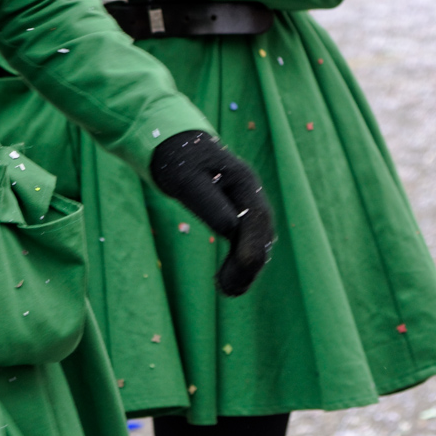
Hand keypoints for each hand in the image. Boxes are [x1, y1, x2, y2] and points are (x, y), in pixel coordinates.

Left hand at [149, 130, 274, 295]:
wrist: (174, 144)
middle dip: (248, 265)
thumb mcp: (185, 179)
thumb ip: (208, 202)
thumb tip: (231, 230)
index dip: (249, 248)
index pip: (255, 219)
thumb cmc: (178, 160)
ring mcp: (246, 204)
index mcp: (244, 181)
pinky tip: (227, 281)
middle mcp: (251, 193)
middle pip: (262, 234)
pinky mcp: (238, 214)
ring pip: (256, 242)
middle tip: (228, 290)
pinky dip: (239, 262)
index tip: (237, 271)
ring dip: (245, 268)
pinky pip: (245, 241)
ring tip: (227, 290)